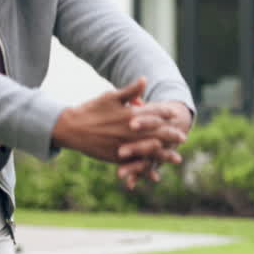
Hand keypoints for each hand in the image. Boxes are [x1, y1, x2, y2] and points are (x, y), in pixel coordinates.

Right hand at [51, 78, 185, 180]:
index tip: (175, 114)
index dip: (164, 113)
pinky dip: (145, 169)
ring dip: (163, 155)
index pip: (151, 113)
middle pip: (154, 133)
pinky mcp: (115, 157)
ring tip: (176, 159)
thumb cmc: (92, 109)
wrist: (70, 128)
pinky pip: (134, 164)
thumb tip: (145, 79)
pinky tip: (154, 174)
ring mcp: (122, 145)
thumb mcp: (110, 96)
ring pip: (147, 151)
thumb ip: (130, 91)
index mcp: (128, 114)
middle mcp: (128, 131)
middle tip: (183, 138)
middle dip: (169, 136)